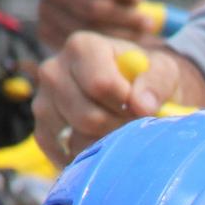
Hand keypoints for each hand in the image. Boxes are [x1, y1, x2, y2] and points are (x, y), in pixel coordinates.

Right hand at [32, 33, 192, 164]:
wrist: (130, 92)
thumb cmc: (145, 78)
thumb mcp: (162, 71)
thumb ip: (156, 82)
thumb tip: (142, 105)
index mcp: (82, 47)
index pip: (101, 84)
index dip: (126, 104)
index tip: (139, 105)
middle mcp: (54, 70)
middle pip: (88, 116)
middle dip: (118, 126)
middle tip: (132, 122)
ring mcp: (43, 101)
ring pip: (75, 138)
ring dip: (105, 143)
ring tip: (118, 129)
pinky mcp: (41, 129)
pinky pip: (61, 153)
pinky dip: (86, 156)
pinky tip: (101, 146)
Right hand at [37, 0, 154, 50]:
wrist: (104, 16)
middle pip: (88, 6)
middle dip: (123, 17)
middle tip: (148, 23)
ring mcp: (45, 11)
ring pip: (87, 29)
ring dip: (119, 35)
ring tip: (141, 34)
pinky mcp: (46, 33)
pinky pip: (78, 45)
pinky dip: (103, 48)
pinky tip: (119, 44)